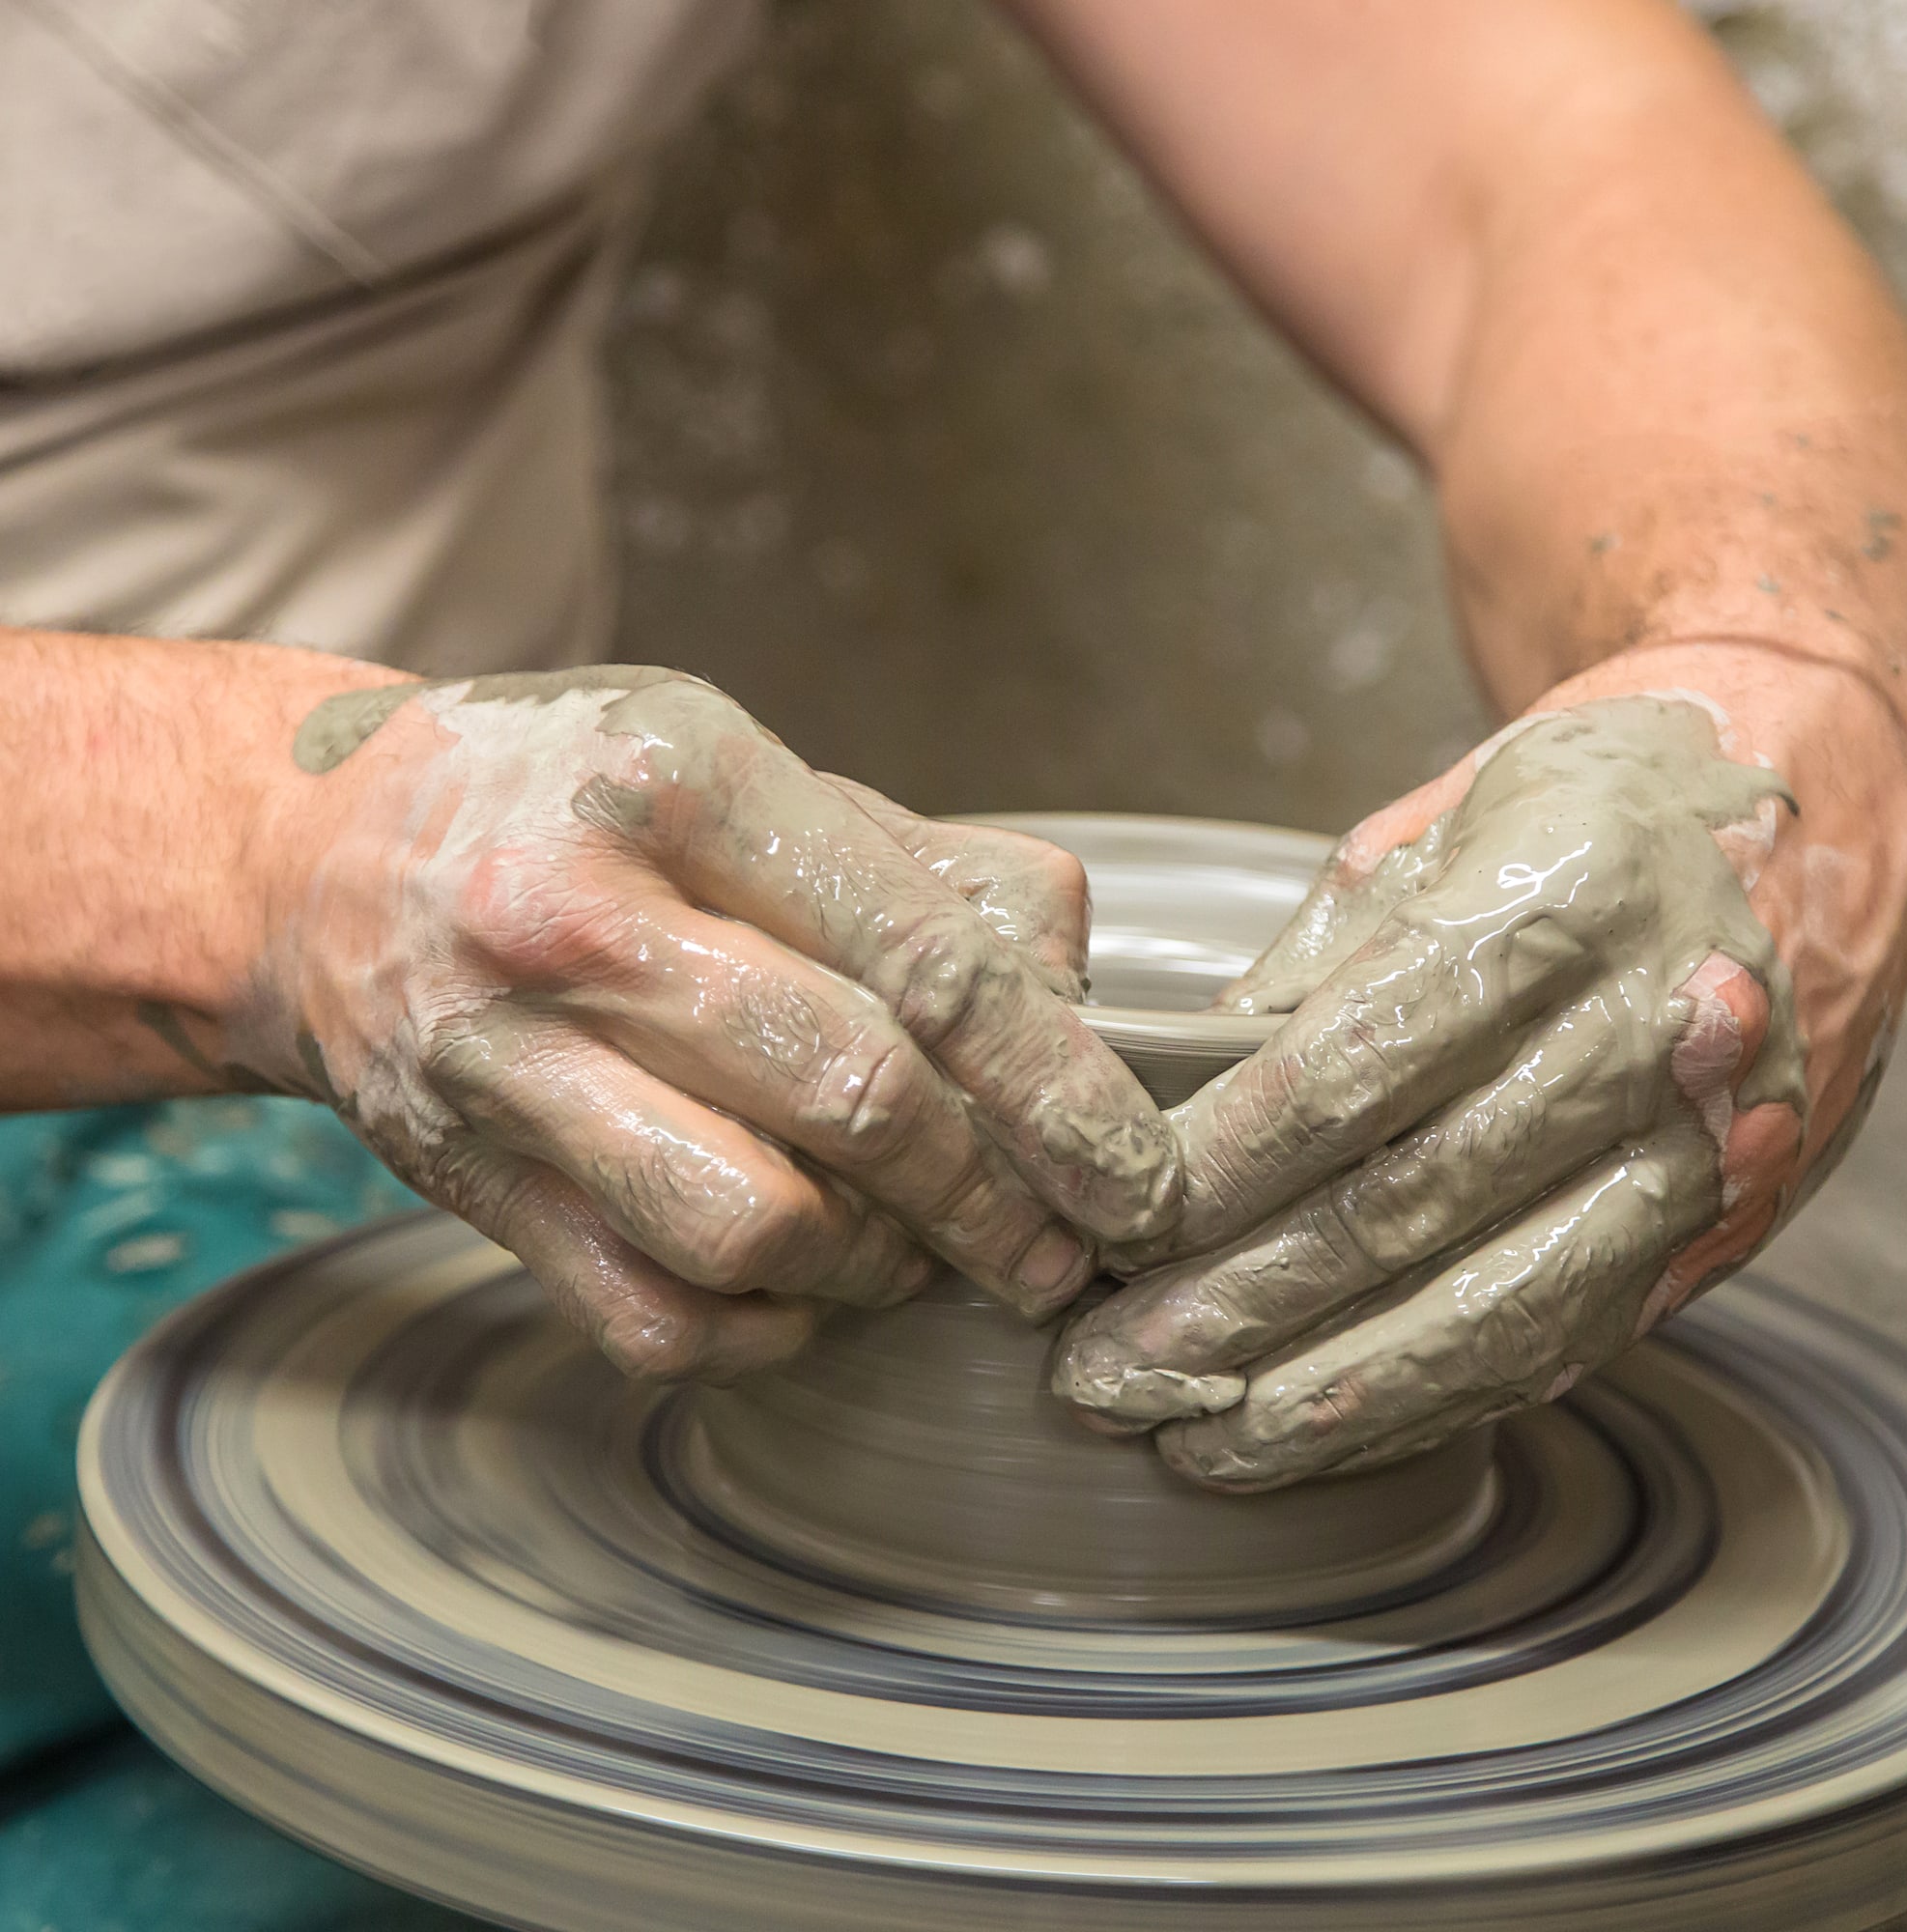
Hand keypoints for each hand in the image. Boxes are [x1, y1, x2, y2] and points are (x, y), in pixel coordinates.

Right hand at [248, 667, 1178, 1381]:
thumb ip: (924, 871)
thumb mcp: (749, 771)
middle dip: (998, 1204)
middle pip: (855, 1101)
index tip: (1136, 1175)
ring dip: (882, 1270)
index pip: (925, 962)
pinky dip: (766, 1332)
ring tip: (926, 1253)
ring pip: (755, 1227)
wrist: (325, 854)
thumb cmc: (580, 805)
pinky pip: (652, 1317)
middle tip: (1064, 1251)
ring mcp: (506, 1060)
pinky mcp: (464, 1181)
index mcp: (682, 780)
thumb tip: (1073, 997)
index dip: (1059, 1091)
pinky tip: (809, 1289)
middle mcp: (579, 915)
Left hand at [1054, 678, 1906, 1488]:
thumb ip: (1309, 972)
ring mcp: (1701, 1143)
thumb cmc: (1585, 808)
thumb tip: (1177, 1095)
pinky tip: (1324, 1435)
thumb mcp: (1429, 834)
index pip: (1355, 1069)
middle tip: (1108, 1367)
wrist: (1807, 803)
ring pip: (1495, 1310)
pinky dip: (1430, 1404)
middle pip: (1409, 1207)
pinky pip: (1564, 1341)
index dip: (1225, 1165)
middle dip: (1241, 1305)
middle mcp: (1648, 1031)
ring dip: (1328, 1396)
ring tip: (1194, 1441)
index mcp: (1557, 904)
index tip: (1117, 1223)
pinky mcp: (1721, 1225)